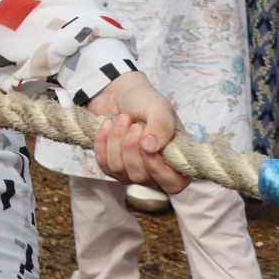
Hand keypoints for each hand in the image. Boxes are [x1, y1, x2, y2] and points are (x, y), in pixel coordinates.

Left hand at [87, 72, 186, 192]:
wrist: (119, 94)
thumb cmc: (145, 102)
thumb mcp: (159, 107)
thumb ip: (162, 125)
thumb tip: (150, 148)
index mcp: (176, 160)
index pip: (174, 184)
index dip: (159, 170)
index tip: (147, 146)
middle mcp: (156, 171)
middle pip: (140, 176)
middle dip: (132, 147)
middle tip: (134, 124)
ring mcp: (132, 171)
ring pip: (119, 169)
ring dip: (117, 141)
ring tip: (122, 119)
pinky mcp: (111, 166)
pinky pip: (103, 164)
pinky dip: (102, 142)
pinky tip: (107, 125)